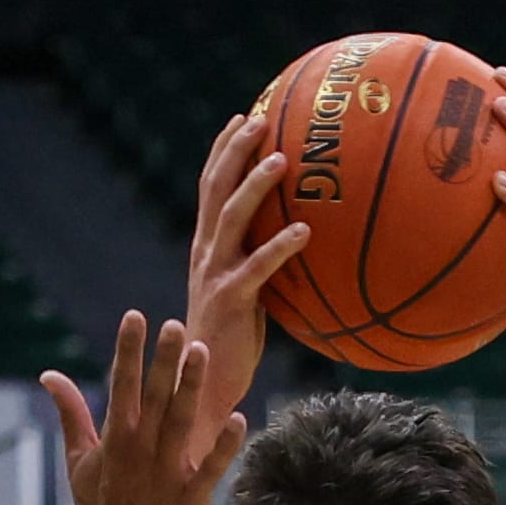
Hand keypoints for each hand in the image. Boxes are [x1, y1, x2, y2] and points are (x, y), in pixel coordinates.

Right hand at [41, 313, 248, 504]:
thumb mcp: (78, 459)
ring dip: (191, 387)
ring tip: (201, 352)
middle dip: (163, 359)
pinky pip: (211, 466)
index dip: (128, 350)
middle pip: (154, 396)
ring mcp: (167, 472)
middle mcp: (140, 449)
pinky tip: (239, 418)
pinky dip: (224, 445)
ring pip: (181, 421)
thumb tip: (49, 375)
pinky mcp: (191, 497)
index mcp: (114, 436)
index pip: (121, 384)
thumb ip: (70, 413)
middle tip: (175, 324)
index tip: (136, 316)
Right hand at [187, 113, 309, 420]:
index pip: (210, 188)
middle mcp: (205, 254)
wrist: (200, 387)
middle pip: (215, 189)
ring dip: (255, 186)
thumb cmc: (231, 346)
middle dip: (234, 150)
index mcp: (206, 249)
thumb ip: (264, 267)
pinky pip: (257, 267)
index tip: (243, 117)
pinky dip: (279, 247)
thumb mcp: (248, 297)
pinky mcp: (230, 301)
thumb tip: (304, 244)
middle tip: (258, 118)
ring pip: (231, 218)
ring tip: (282, 160)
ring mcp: (214, 275)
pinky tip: (305, 231)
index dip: (223, 151)